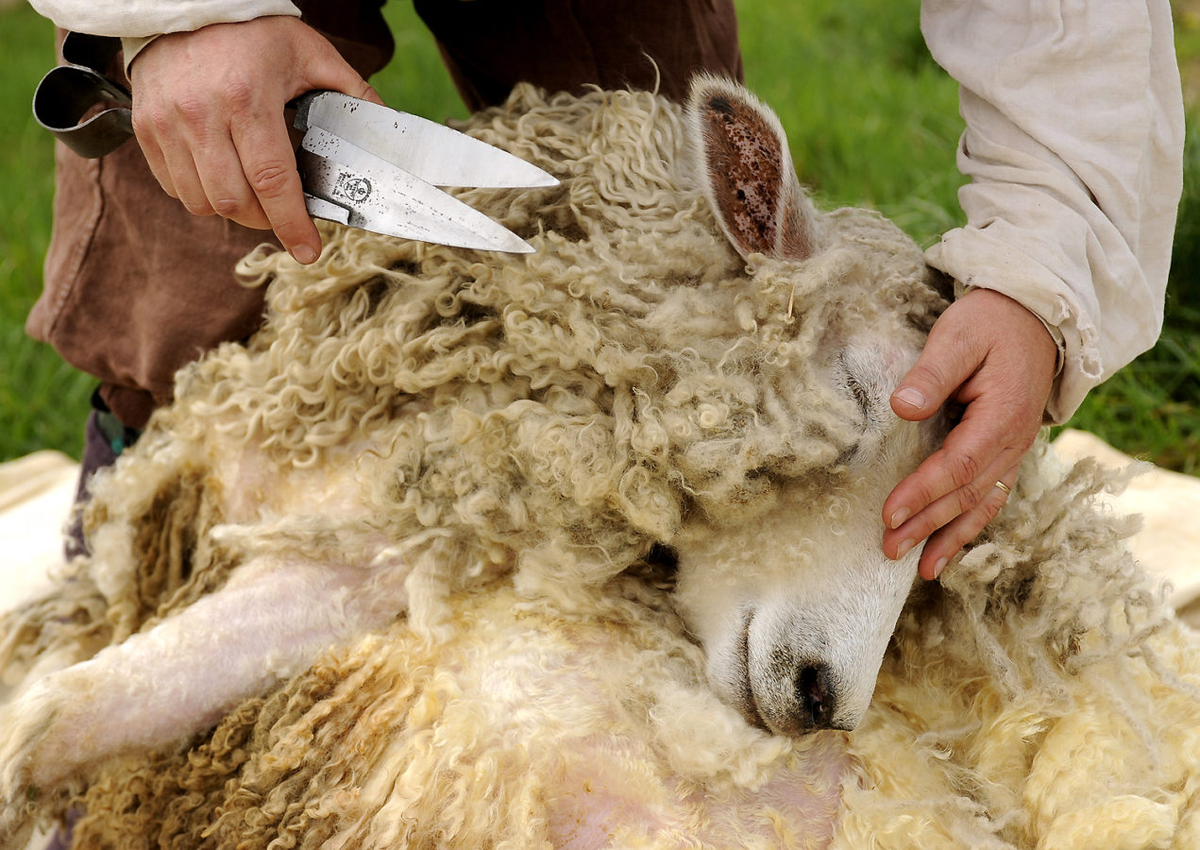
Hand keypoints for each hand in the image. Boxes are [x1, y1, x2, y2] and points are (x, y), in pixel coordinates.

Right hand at [128, 16, 383, 263]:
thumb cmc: (253, 30)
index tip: (308, 250)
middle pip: (234, 202)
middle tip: (283, 215)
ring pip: (201, 202)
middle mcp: (201, 114)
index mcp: (247, 98)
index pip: (271, 181)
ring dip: (233, 211)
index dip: (291, 224)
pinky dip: (201, 195)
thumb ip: (352, 93)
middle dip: (266, 221)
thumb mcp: (311, 54)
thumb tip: (385, 132)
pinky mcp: (145, 128)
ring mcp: (167, 123)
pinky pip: (173, 187)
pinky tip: (222, 177)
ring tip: (253, 196)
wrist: (186, 4)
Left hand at [882, 288, 1057, 579]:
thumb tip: (903, 407)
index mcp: (1002, 416)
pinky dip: (970, 524)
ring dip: (950, 537)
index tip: (889, 513)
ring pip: (982, 503)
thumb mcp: (959, 335)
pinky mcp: (1008, 450)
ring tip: (921, 569)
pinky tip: (948, 547)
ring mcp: (1015, 449)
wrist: (1035, 316)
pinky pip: (990, 495)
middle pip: (967, 494)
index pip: (958, 465)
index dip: (923, 492)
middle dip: (928, 525)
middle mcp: (1014, 441)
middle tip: (888, 549)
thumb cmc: (991, 322)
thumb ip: (932, 371)